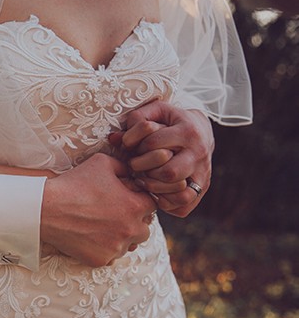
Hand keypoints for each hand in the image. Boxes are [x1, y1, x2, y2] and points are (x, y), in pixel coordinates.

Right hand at [40, 153, 156, 266]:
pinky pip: (110, 257)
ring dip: (120, 237)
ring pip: (128, 245)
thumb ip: (124, 167)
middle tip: (114, 214)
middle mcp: (130, 230)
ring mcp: (116, 248)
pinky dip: (104, 249)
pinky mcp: (100, 260)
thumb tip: (133, 172)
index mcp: (135, 206)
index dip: (138, 200)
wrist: (46, 209)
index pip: (151, 206)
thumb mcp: (102, 162)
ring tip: (100, 226)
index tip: (125, 199)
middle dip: (133, 222)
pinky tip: (90, 237)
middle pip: (144, 229)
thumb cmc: (74, 183)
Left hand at [116, 101, 213, 216]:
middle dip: (146, 171)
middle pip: (169, 172)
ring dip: (155, 190)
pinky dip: (166, 203)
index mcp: (187, 131)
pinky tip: (156, 191)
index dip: (136, 147)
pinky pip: (183, 205)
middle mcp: (198, 154)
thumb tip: (114, 139)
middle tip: (137, 167)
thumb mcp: (157, 112)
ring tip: (145, 180)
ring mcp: (202, 174)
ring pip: (179, 193)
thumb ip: (136, 119)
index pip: (154, 144)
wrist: (201, 132)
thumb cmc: (171, 122)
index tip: (132, 147)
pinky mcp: (201, 189)